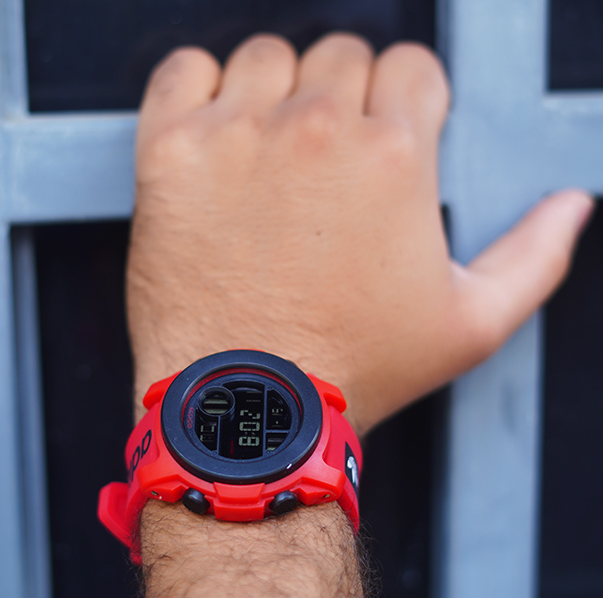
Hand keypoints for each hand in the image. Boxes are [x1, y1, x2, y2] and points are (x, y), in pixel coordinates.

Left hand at [126, 33, 592, 433]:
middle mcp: (315, 132)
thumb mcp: (470, 327)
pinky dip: (196, 90)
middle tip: (324, 168)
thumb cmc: (349, 372)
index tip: (383, 142)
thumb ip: (533, 256)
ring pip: (266, 58)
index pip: (411, 68)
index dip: (402, 105)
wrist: (248, 407)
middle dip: (342, 102)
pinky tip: (214, 138)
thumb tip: (570, 206)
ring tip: (269, 162)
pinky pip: (182, 70)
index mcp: (393, 158)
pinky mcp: (169, 155)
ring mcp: (235, 137)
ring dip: (274, 95)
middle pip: (340, 56)